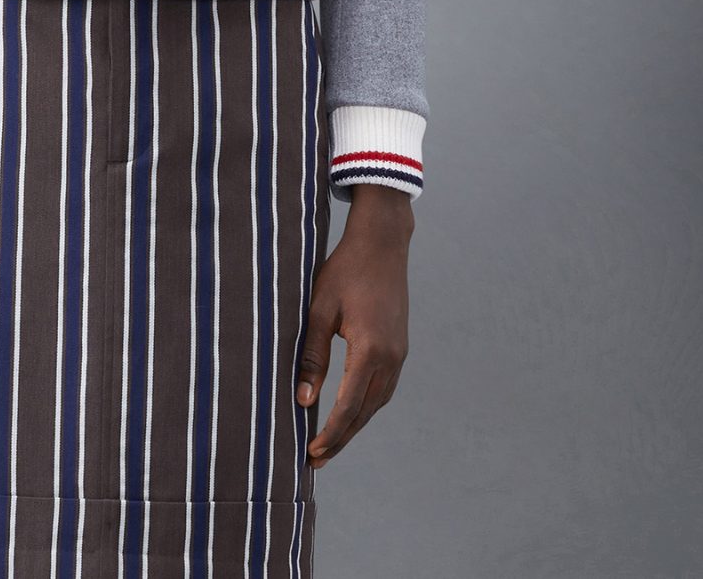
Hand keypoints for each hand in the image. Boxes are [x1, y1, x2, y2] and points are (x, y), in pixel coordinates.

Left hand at [294, 184, 414, 467]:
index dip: (330, 433)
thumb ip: (311, 355)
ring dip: (354, 424)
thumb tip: (303, 398)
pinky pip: (383, 387)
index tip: (312, 453)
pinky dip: (366, 405)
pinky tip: (350, 410)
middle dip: (341, 438)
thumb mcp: (319, 309)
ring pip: (377, 402)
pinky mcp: (400, 346)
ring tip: (330, 442)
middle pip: (365, 412)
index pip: (348, 406)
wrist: (382, 242)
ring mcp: (399, 353)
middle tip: (316, 460)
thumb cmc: (345, 270)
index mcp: (370, 350)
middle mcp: (390, 358)